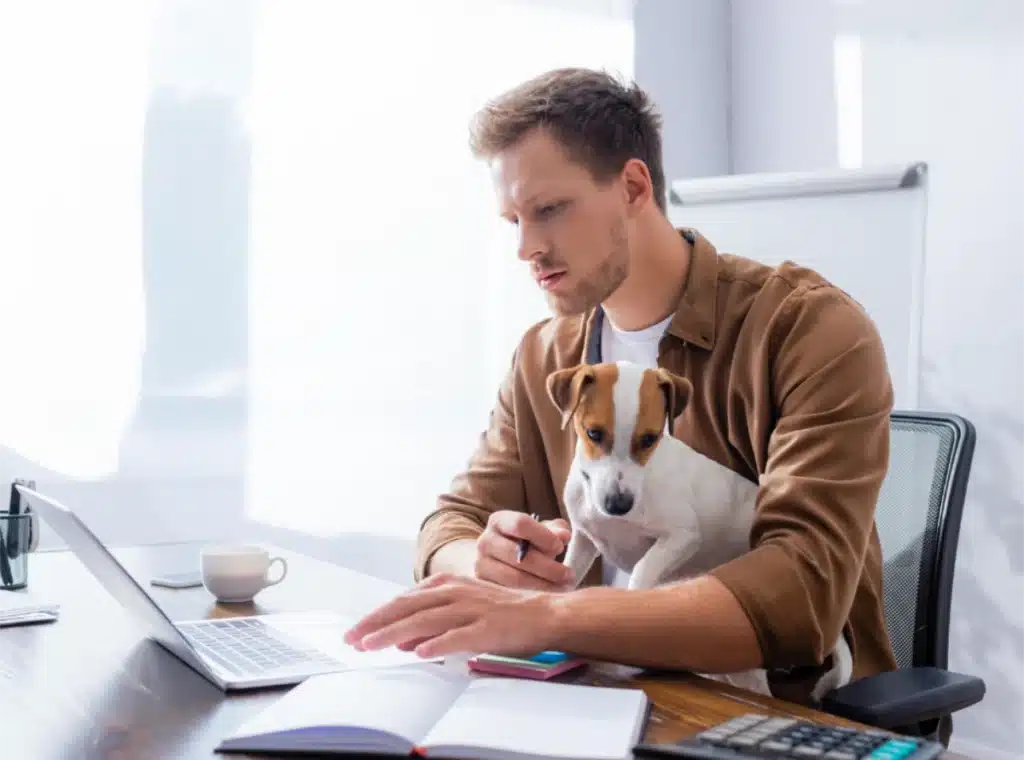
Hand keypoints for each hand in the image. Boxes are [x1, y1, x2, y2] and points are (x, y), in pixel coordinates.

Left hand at [344, 573, 559, 658]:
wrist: (545, 613)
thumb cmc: (504, 613)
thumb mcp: (463, 609)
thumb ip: (433, 621)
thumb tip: (402, 640)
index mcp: (448, 584)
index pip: (404, 600)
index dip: (377, 616)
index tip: (356, 631)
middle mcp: (456, 592)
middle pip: (408, 607)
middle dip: (376, 624)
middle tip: (352, 639)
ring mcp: (472, 609)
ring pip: (426, 620)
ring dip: (396, 633)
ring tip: (373, 645)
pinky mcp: (488, 627)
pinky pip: (459, 635)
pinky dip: (438, 643)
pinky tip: (420, 651)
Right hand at [474, 511, 573, 590]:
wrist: (494, 560)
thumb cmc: (523, 542)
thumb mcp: (538, 532)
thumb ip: (553, 531)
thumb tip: (564, 535)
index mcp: (499, 521)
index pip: (520, 524)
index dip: (543, 536)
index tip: (560, 548)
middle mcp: (485, 541)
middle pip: (519, 556)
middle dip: (548, 567)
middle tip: (569, 575)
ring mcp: (481, 566)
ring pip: (515, 578)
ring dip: (543, 585)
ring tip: (563, 588)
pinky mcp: (484, 587)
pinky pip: (510, 594)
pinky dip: (532, 596)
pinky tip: (549, 597)